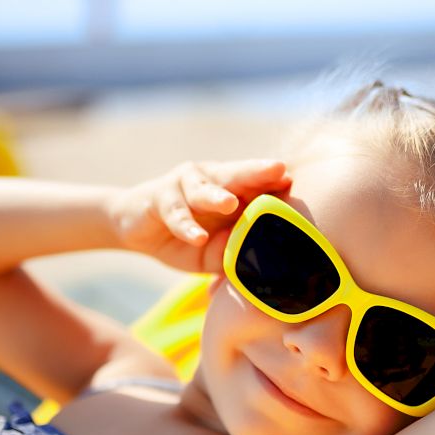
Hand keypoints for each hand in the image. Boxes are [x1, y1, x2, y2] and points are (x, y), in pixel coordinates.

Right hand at [108, 158, 291, 272]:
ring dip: (216, 196)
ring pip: (203, 190)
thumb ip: (236, 252)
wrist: (138, 230)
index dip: (275, 182)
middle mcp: (212, 180)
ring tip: (230, 204)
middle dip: (257, 171)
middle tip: (277, 169)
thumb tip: (263, 264)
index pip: (258, 184)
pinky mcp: (160, 197)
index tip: (295, 181)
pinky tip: (197, 237)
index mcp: (233, 190)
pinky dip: (186, 226)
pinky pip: (175, 212)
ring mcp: (185, 185)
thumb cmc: (188, 238)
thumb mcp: (216, 252)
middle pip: (237, 175)